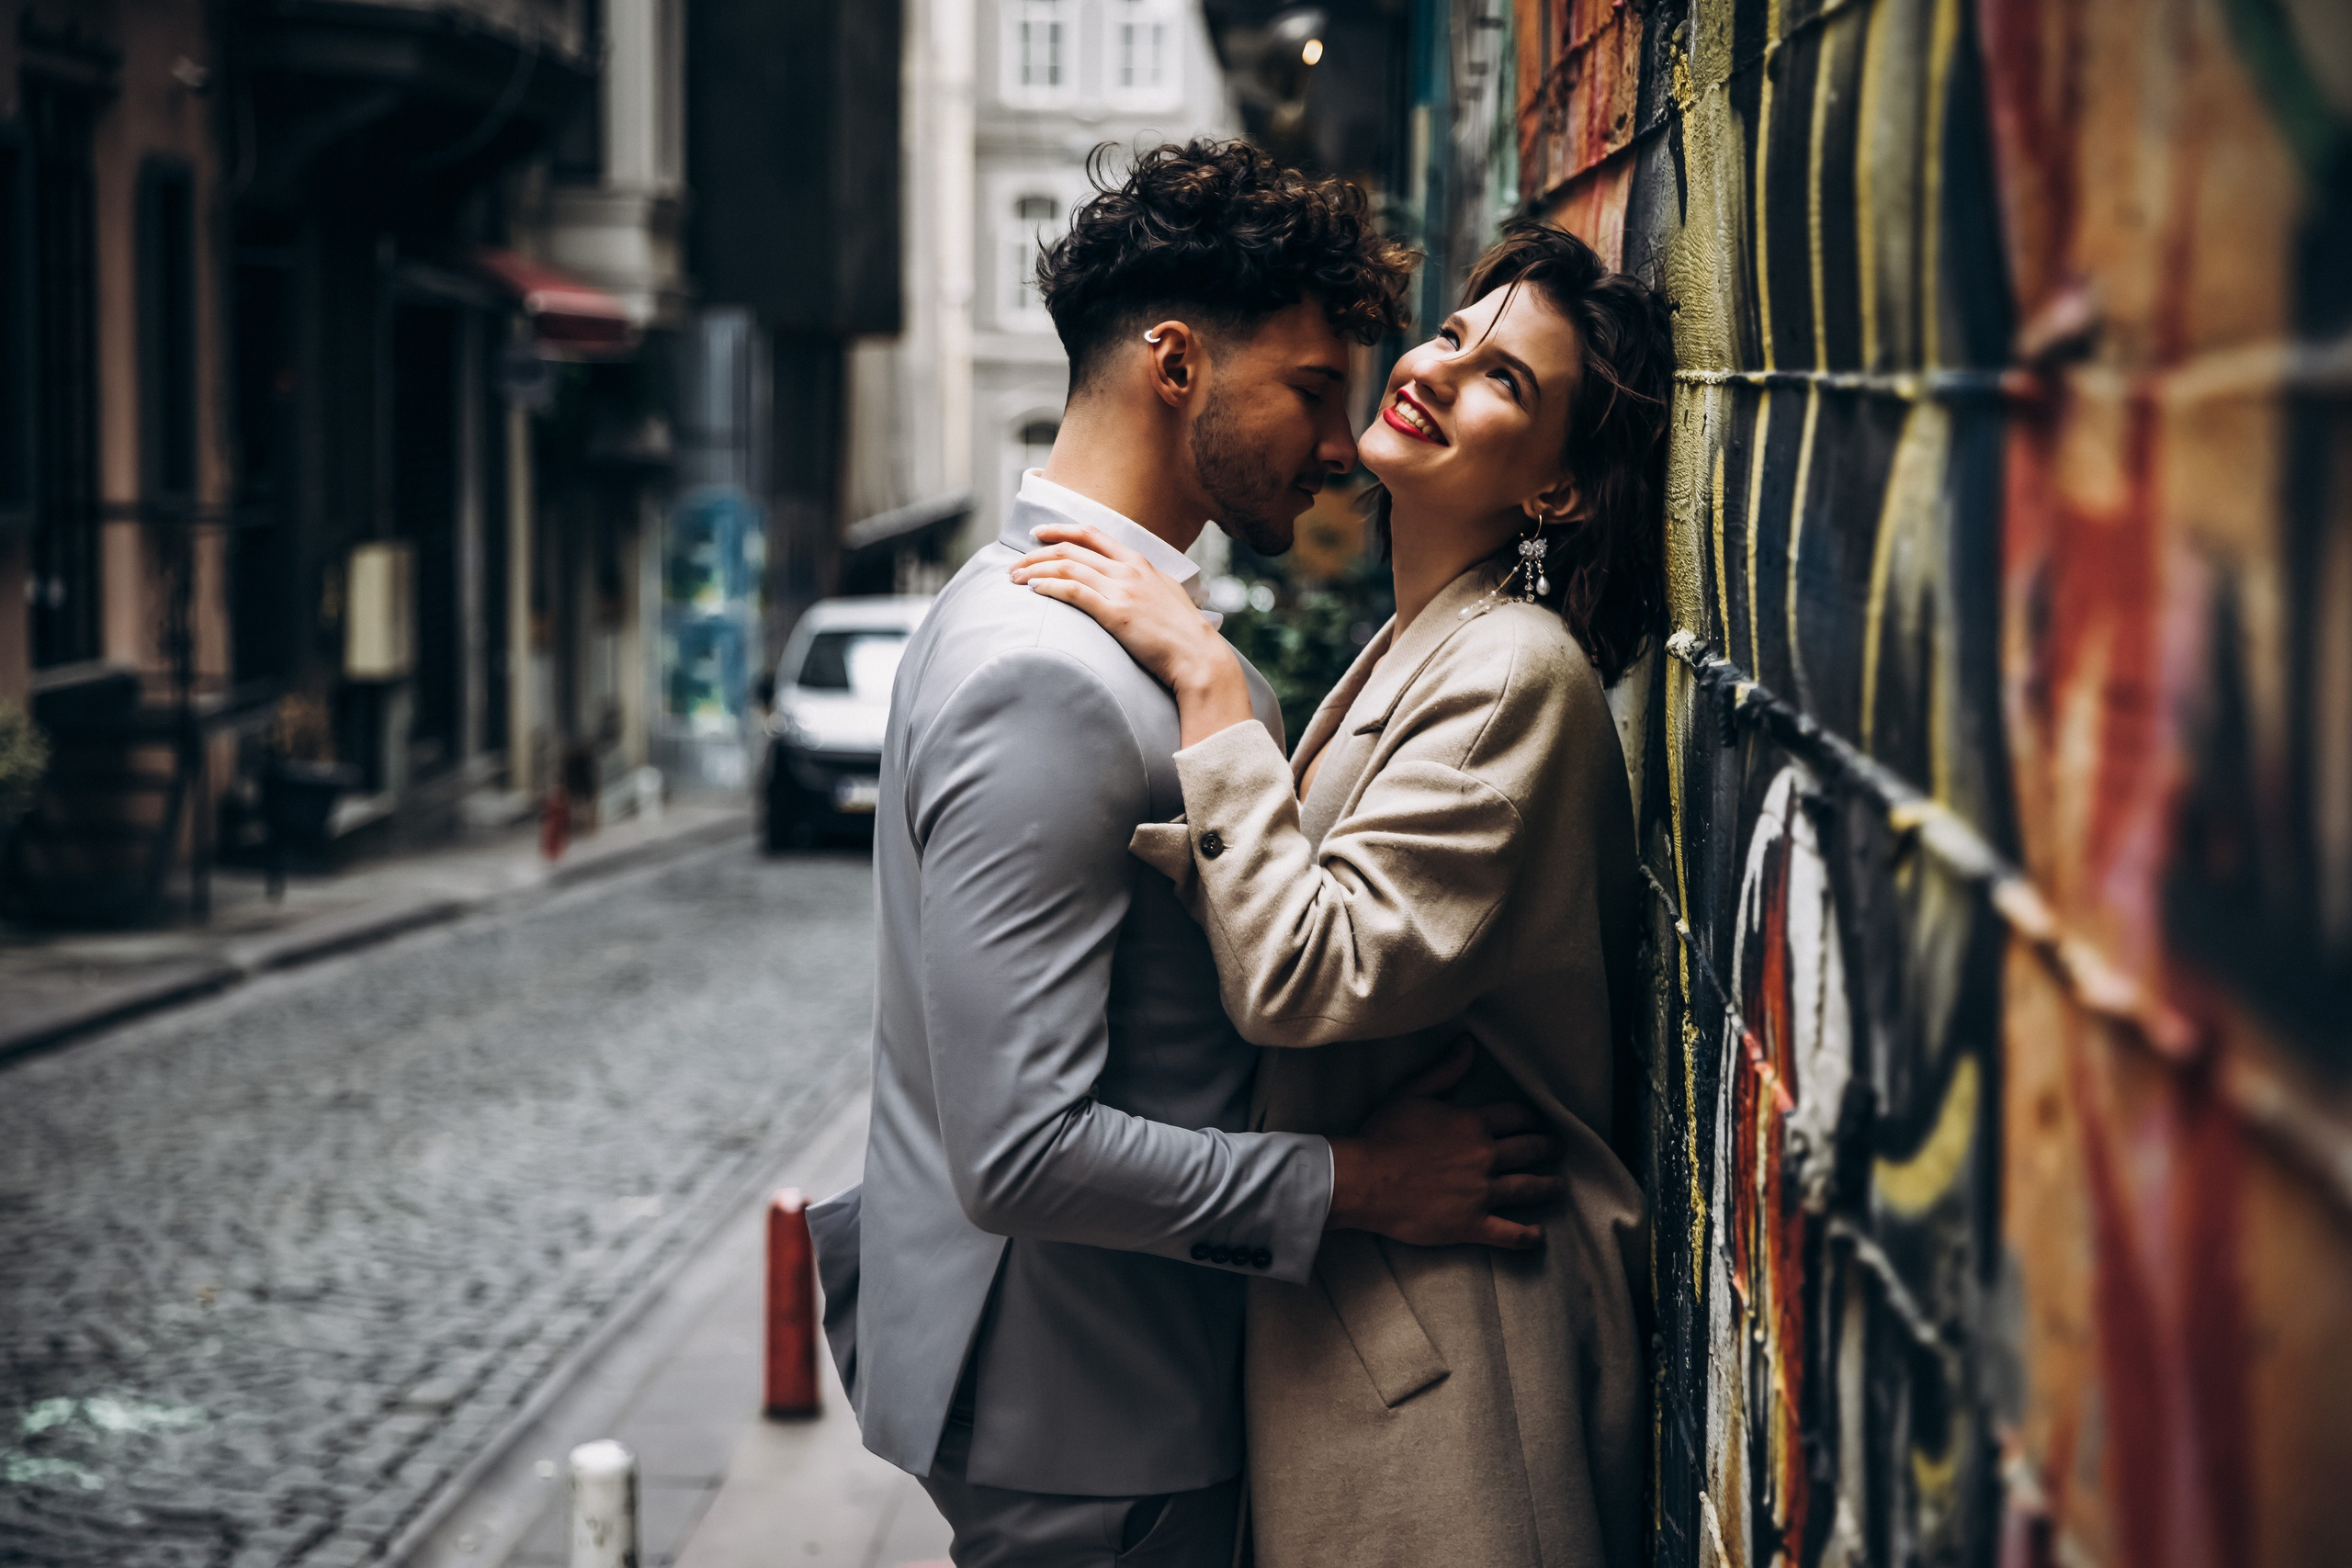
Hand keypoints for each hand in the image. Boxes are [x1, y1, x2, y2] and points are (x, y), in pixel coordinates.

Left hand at [1011, 523, 1256, 745]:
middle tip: (1014, 565)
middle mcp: (1128, 569)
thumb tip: (1126, 587)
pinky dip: (1049, 586)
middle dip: (1036, 554)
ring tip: (1014, 579)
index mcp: (1139, 562)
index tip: (1038, 534)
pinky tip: (1033, 590)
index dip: (1060, 530)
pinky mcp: (1115, 612)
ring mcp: (1122, 589)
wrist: (1199, 656)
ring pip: (1066, 566)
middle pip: (1071, 549)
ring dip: (1035, 570)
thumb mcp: (1165, 596)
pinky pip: (1073, 590)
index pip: (1092, 534)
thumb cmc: (1184, 634)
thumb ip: (1144, 584)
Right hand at [1326, 1038, 1562, 1249]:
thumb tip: (1468, 1044)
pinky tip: (1539, 1234)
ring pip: (1528, 1188)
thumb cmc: (1383, 1134)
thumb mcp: (1412, 1092)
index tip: (1539, 1123)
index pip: (1516, 1117)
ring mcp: (1481, 1192)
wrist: (1365, 1179)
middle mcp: (1485, 1156)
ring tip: (1559, 1187)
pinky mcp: (1471, 1223)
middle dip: (1548, 1148)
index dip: (1531, 1119)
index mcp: (1473, 1124)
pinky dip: (1528, 1235)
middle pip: (1529, 1150)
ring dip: (1548, 1187)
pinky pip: (1509, 1232)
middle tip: (1557, 1149)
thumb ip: (1445, 1070)